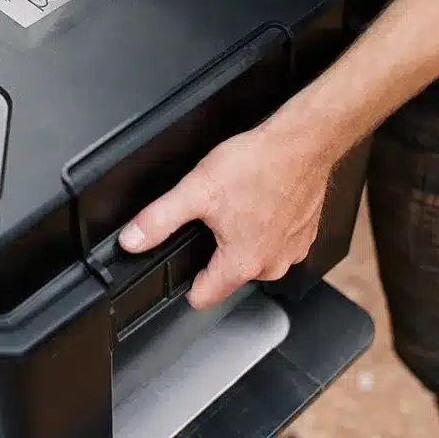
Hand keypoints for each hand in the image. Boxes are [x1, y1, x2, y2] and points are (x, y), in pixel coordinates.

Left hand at [118, 115, 337, 309]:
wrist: (301, 142)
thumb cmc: (258, 164)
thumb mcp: (196, 190)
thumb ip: (159, 220)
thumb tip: (132, 240)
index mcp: (243, 262)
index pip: (204, 297)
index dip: (186, 283)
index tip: (182, 265)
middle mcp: (272, 264)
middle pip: (229, 275)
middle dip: (216, 251)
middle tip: (213, 217)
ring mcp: (293, 250)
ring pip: (255, 256)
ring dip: (244, 237)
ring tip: (238, 205)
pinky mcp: (306, 233)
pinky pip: (277, 240)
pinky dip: (267, 225)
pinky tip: (259, 200)